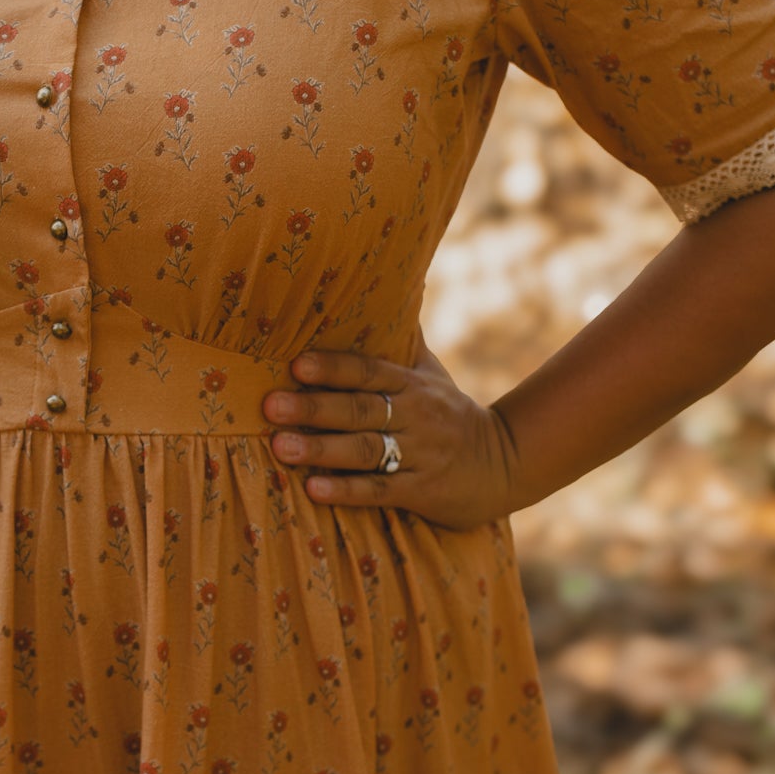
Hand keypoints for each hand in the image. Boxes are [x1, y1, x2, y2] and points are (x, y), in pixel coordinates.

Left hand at [261, 331, 520, 529]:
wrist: (504, 464)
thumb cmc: (450, 414)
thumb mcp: (432, 374)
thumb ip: (404, 339)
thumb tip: (394, 281)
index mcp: (413, 384)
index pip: (369, 371)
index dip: (333, 368)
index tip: (296, 365)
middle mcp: (416, 416)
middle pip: (360, 410)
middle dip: (314, 408)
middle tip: (271, 406)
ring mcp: (420, 455)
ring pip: (366, 450)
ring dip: (322, 449)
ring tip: (281, 447)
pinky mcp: (422, 491)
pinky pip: (380, 490)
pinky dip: (346, 491)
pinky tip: (314, 489)